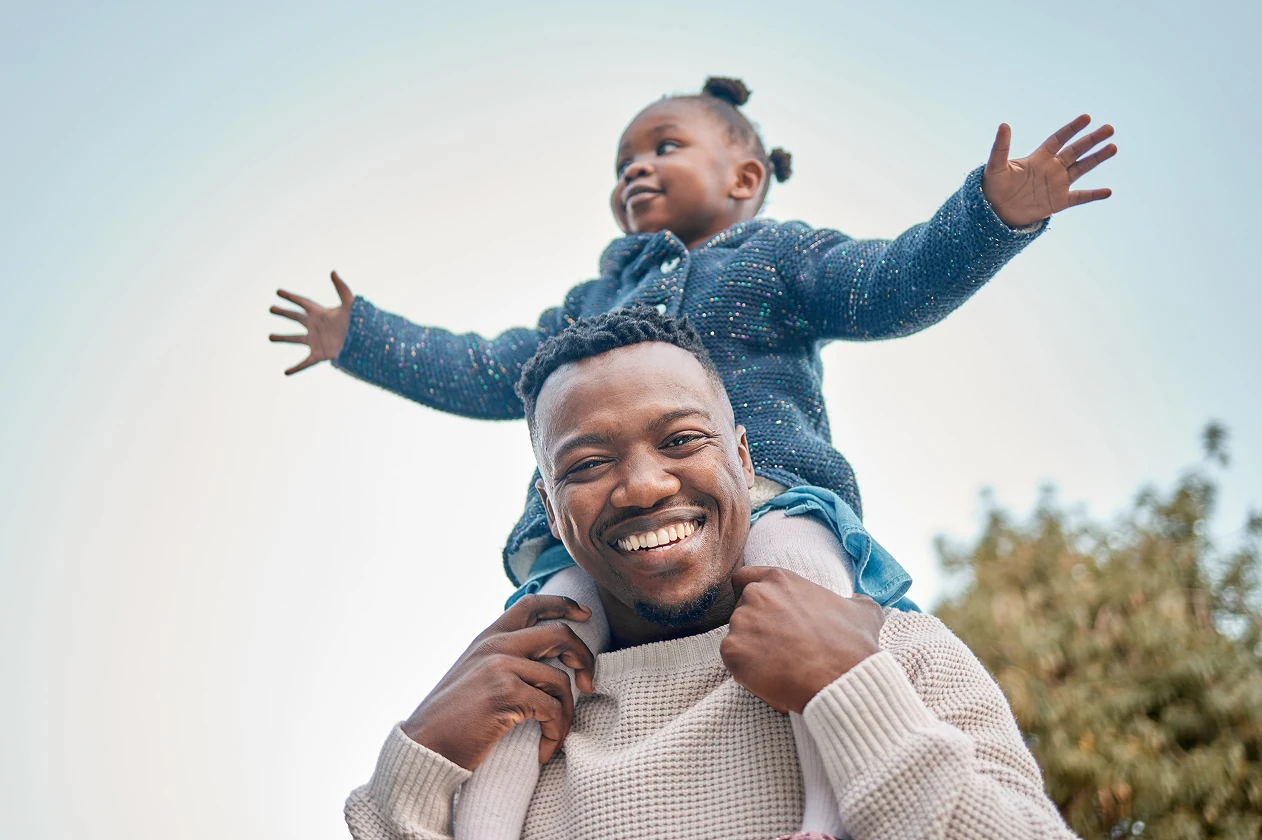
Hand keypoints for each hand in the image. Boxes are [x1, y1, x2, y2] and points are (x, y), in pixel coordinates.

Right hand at [268, 271, 354, 374]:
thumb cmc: (359, 323)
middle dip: (283, 313)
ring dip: (282, 338)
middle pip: (295, 318)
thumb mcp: (349, 304)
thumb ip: (342, 288)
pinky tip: (285, 373)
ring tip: (269, 337)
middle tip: (270, 308)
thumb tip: (332, 271)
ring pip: (295, 339)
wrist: (365, 344)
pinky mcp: (319, 354)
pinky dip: (295, 368)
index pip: (302, 303)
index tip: (278, 291)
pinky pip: (305, 363)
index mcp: (321, 313)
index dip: (291, 297)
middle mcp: (316, 327)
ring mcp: (316, 341)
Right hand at [401, 595, 596, 769]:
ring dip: (567, 714)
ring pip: (560, 679)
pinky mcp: (505, 692)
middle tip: (588, 684)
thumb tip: (543, 661)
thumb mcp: (475, 675)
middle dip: (583, 658)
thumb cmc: (452, 721)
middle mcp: (495, 645)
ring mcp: (500, 665)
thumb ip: (502, 660)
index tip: (585, 614)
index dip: (564, 605)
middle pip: (558, 634)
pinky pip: (552, 709)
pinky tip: (546, 750)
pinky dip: (556, 733)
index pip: (531, 604)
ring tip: (555, 735)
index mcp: (488, 637)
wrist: (424, 748)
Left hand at [720, 566, 883, 714]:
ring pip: (737, 636)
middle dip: (755, 627)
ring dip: (751, 650)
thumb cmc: (853, 646)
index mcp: (780, 579)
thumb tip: (857, 601)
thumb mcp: (863, 612)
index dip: (750, 595)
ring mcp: (741, 622)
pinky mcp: (732, 651)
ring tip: (778, 666)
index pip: (744, 578)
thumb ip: (855, 600)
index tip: (762, 613)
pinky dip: (746, 670)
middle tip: (778, 647)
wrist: (844, 679)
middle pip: (741, 609)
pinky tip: (770, 678)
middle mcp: (756, 594)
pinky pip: (732, 659)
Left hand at [981, 115, 1116, 227]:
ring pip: (1081, 169)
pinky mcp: (1058, 202)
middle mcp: (1051, 168)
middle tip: (1109, 129)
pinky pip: (1080, 198)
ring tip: (1113, 147)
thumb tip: (1004, 125)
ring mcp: (1056, 185)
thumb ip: (1001, 147)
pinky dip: (1093, 195)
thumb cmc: (993, 186)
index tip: (1087, 118)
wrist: (994, 211)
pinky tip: (1108, 191)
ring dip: (1097, 159)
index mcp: (1038, 158)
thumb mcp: (996, 166)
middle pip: (1075, 151)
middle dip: (1092, 140)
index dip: (1072, 129)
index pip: (1059, 139)